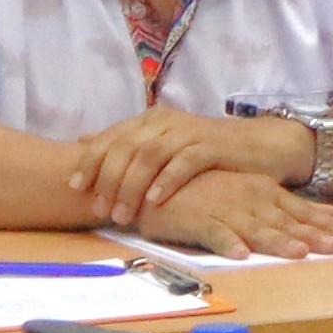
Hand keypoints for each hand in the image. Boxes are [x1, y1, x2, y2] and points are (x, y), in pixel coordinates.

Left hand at [68, 108, 241, 225]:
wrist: (258, 146)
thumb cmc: (206, 152)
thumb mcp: (161, 143)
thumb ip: (125, 142)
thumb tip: (83, 140)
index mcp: (149, 120)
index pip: (110, 137)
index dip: (89, 161)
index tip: (73, 187)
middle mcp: (166, 121)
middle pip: (126, 147)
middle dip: (108, 180)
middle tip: (99, 210)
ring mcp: (189, 132)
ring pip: (150, 155)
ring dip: (132, 186)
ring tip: (123, 213)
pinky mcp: (212, 146)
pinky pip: (184, 162)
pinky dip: (166, 180)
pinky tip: (155, 200)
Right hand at [149, 168, 332, 259]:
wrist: (160, 184)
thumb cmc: (209, 192)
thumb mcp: (255, 195)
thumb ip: (291, 207)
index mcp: (265, 194)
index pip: (302, 212)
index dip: (327, 227)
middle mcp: (250, 200)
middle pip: (286, 222)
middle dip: (313, 236)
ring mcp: (225, 209)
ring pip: (255, 228)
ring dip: (276, 241)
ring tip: (297, 253)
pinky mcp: (197, 219)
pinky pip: (213, 233)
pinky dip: (226, 242)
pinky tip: (238, 254)